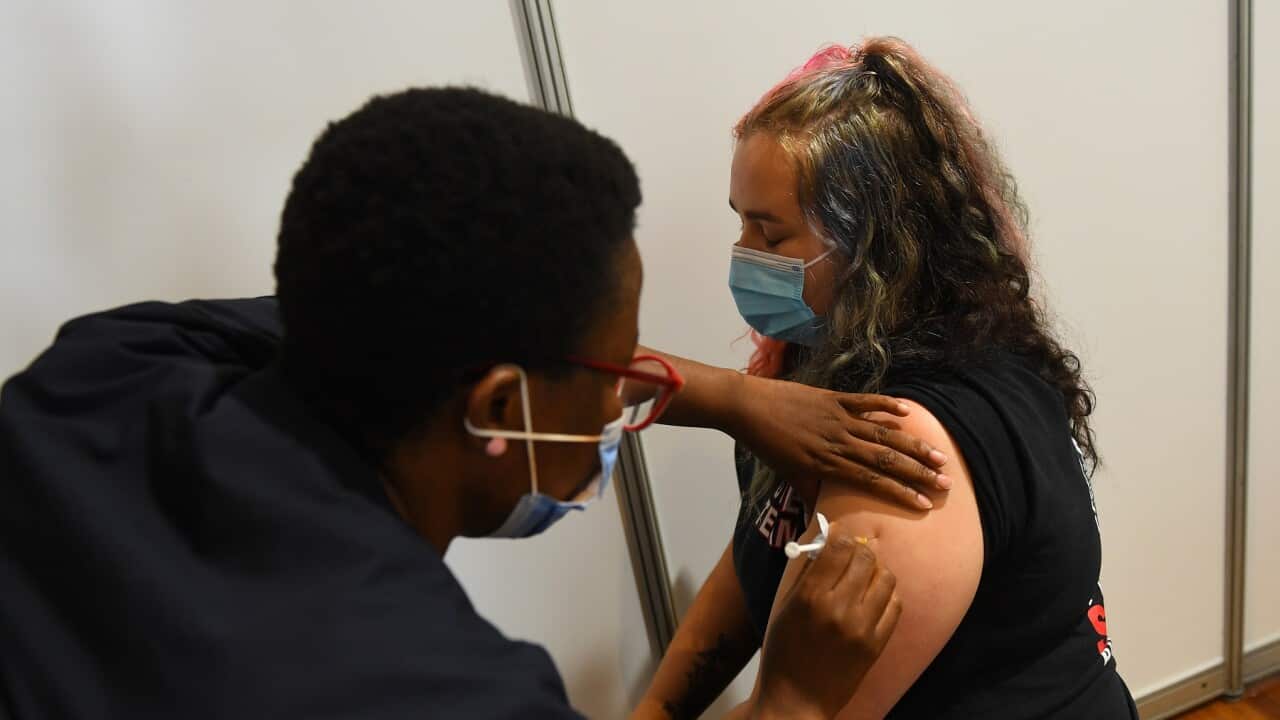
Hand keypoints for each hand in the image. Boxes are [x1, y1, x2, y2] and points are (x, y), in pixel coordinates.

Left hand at [729, 374, 948, 509]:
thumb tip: (824, 517)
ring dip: (913, 445)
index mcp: (827, 464)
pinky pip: (864, 402)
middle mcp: (837, 442)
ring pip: (882, 434)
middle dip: (918, 473)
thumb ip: (810, 492)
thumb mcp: (787, 474)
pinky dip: (886, 406)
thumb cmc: (765, 444)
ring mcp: (836, 418)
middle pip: (886, 460)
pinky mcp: (832, 398)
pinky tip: (908, 413)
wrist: (746, 407)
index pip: (872, 482)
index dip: (900, 493)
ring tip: (938, 456)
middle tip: (946, 483)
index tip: (925, 504)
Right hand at [752, 524, 900, 718]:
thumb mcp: (784, 606)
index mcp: (810, 597)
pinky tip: (873, 598)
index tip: (838, 535)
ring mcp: (862, 628)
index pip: (838, 547)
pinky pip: (895, 604)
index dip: (840, 535)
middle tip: (852, 554)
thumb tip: (826, 538)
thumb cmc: (783, 650)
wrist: (796, 699)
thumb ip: (806, 571)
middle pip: (865, 557)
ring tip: (863, 577)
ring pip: (886, 577)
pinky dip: (886, 594)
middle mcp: (839, 609)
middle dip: (859, 550)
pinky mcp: (877, 644)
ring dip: (876, 570)